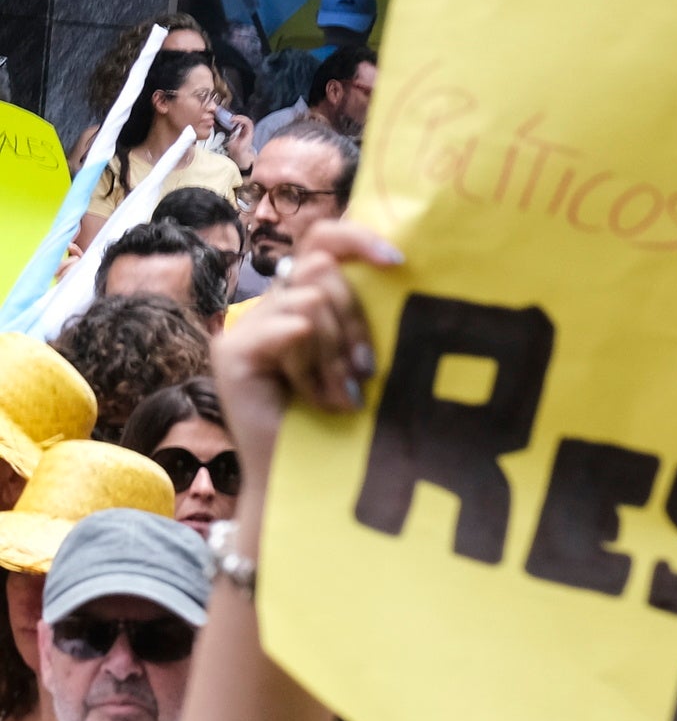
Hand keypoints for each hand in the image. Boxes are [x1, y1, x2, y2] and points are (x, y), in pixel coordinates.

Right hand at [212, 220, 401, 493]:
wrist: (306, 482)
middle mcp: (268, 308)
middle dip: (355, 323)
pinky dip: (315, 364)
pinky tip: (322, 397)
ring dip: (337, 353)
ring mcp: (244, 329)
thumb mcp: (362, 357)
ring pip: (311, 303)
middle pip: (323, 272)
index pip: (322, 240)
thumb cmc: (344, 423)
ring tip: (341, 395)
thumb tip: (395, 264)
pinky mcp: (233, 354)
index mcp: (300, 302)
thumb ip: (364, 314)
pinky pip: (291, 330)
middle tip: (364, 372)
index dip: (358, 239)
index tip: (399, 260)